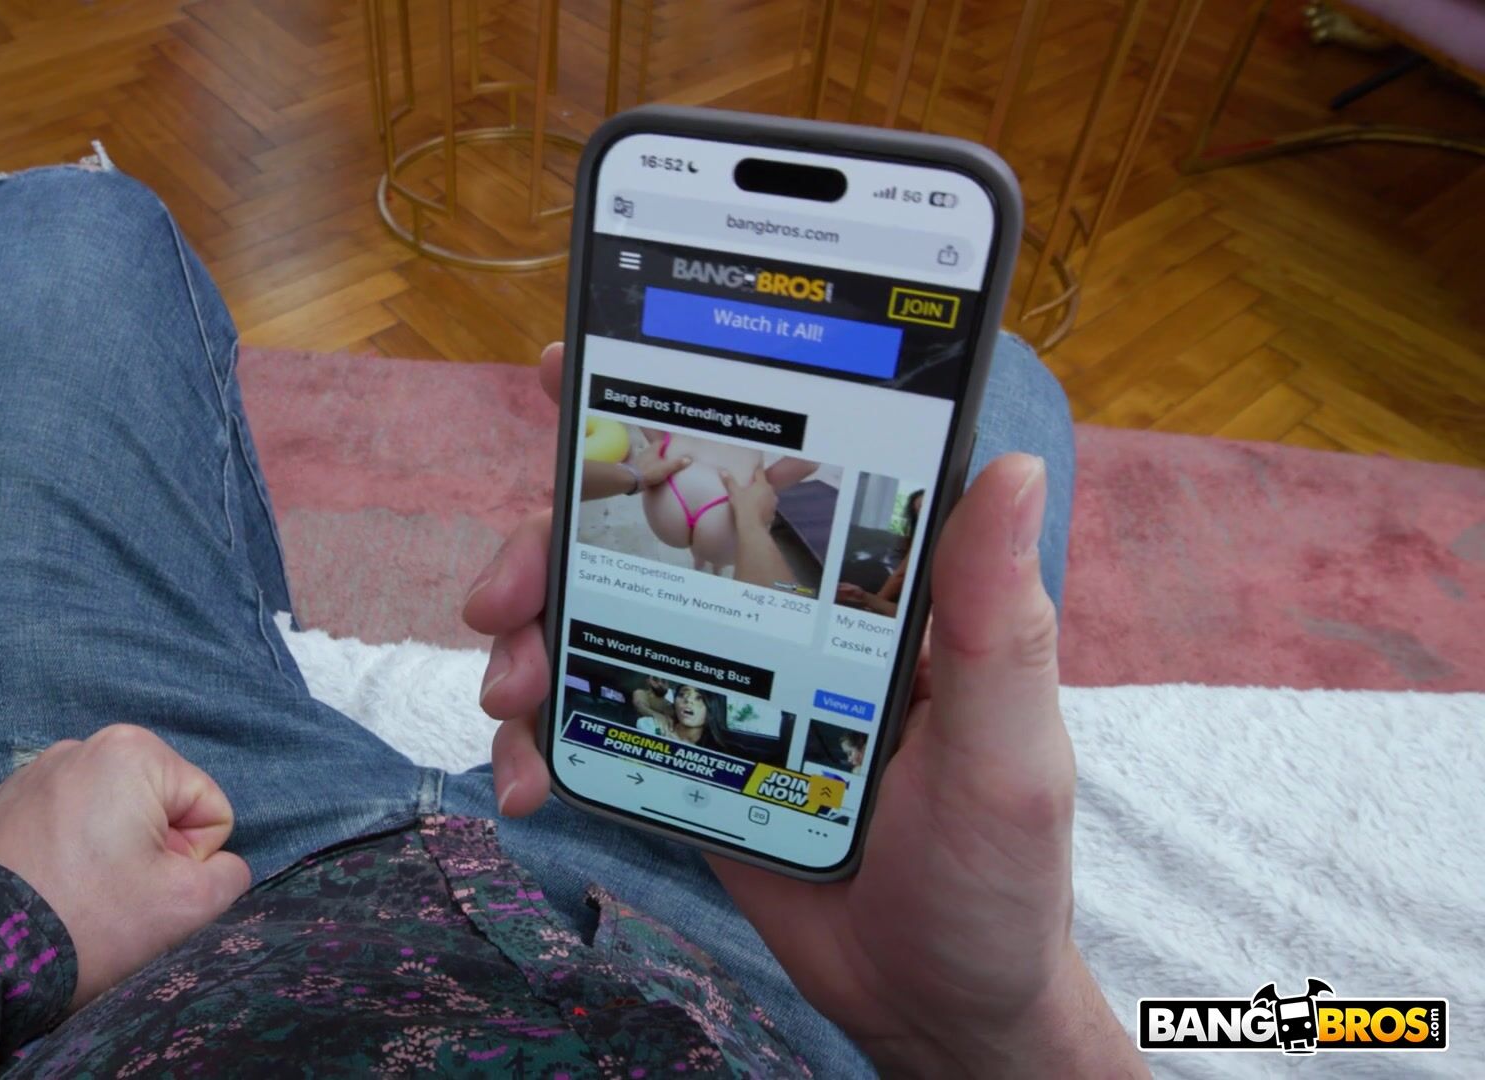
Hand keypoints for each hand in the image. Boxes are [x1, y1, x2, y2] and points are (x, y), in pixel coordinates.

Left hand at [0, 724, 250, 1008]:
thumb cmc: (86, 925)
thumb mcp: (189, 908)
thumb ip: (230, 876)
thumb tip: (216, 868)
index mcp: (131, 752)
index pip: (207, 809)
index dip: (194, 861)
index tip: (152, 891)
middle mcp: (75, 750)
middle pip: (155, 811)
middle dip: (148, 857)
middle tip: (115, 904)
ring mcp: (24, 780)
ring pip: (103, 825)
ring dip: (103, 862)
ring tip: (74, 905)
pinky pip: (51, 835)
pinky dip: (56, 864)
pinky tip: (40, 898)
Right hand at [461, 342, 1138, 1074]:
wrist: (932, 1008)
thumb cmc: (996, 879)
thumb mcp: (1008, 755)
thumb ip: (994, 626)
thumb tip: (1007, 471)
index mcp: (866, 587)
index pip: (769, 464)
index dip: (667, 408)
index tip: (574, 373)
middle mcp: (784, 613)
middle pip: (646, 536)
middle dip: (551, 546)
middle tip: (497, 595)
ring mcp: (725, 681)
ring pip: (597, 617)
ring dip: (526, 638)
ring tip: (505, 692)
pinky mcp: (684, 753)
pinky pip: (590, 719)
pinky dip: (540, 739)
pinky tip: (528, 779)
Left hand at [628, 437, 689, 488]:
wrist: (631, 480)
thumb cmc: (649, 472)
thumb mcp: (666, 468)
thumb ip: (677, 463)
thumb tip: (688, 459)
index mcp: (653, 449)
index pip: (661, 443)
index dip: (667, 445)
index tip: (672, 449)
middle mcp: (645, 452)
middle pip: (655, 450)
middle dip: (662, 454)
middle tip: (669, 459)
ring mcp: (640, 460)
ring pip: (650, 458)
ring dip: (655, 462)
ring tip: (663, 467)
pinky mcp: (636, 469)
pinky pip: (646, 466)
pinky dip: (650, 469)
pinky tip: (654, 474)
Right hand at [718, 464, 777, 527]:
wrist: (752, 526)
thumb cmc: (744, 506)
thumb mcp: (735, 493)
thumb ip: (730, 482)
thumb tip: (723, 471)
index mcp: (762, 484)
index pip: (760, 473)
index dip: (756, 471)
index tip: (753, 470)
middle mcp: (770, 492)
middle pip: (765, 485)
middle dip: (759, 486)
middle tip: (750, 488)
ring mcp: (773, 503)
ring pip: (768, 496)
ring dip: (763, 497)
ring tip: (754, 501)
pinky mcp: (773, 514)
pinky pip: (768, 508)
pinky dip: (764, 508)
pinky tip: (757, 512)